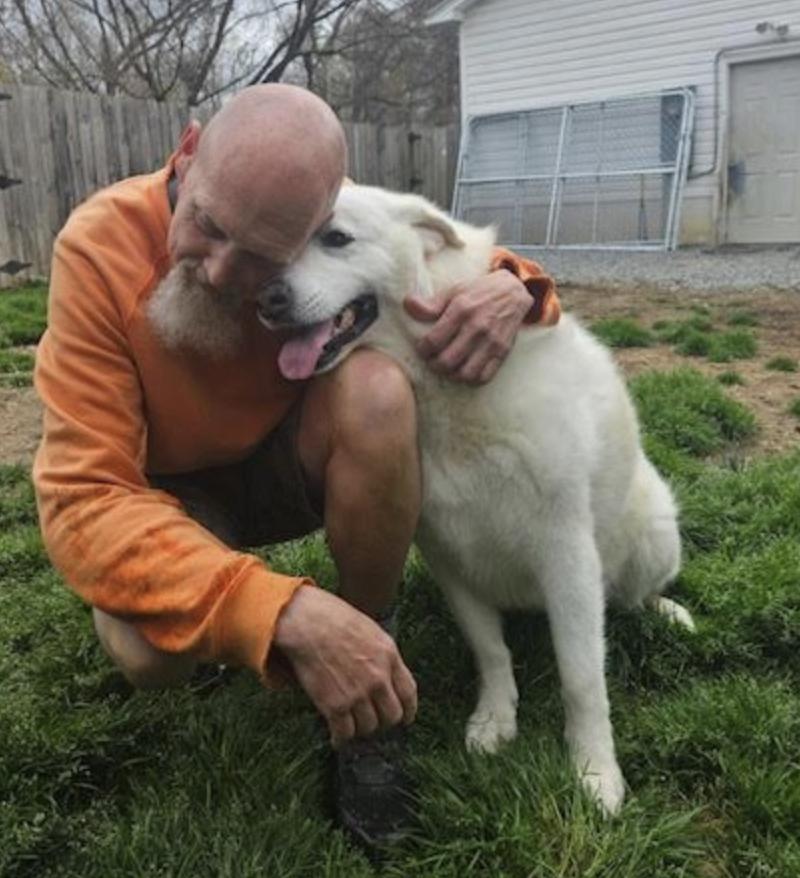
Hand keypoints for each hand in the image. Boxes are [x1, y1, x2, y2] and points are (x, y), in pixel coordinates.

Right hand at [273, 586, 416, 746]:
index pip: (409, 693)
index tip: (405, 718)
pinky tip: (337, 737)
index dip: (408, 710)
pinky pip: (345, 733)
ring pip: (369, 727)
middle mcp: (378, 678)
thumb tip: (385, 673)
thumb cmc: (334, 618)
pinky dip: (341, 738)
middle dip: (384, 721)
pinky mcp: (335, 705)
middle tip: (373, 721)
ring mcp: (358, 694)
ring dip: (361, 729)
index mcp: (389, 656)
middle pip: (392, 715)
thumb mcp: (370, 630)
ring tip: (352, 725)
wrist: (307, 623)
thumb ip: (382, 654)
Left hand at [404, 269, 530, 384]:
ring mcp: (491, 342)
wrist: (513, 292)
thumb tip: (407, 304)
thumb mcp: (454, 291)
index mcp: (461, 310)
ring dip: (451, 375)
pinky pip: (484, 377)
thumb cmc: (479, 291)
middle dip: (433, 365)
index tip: (421, 348)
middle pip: (447, 361)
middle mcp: (477, 327)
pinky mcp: (502, 352)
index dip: (422, 350)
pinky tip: (464, 371)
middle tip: (431, 360)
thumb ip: (431, 303)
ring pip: (465, 373)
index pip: (433, 340)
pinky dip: (470, 379)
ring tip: (447, 367)